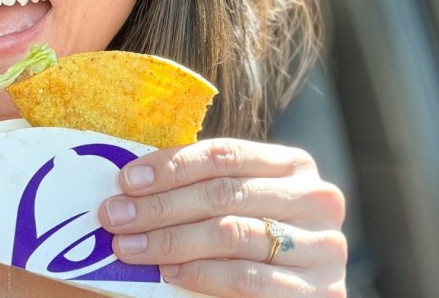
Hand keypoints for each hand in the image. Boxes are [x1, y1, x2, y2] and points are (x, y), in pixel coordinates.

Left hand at [98, 138, 346, 296]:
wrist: (295, 295)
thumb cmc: (256, 245)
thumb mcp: (238, 206)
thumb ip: (202, 191)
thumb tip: (132, 186)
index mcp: (294, 166)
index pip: (224, 155)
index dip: (171, 165)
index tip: (126, 180)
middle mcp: (316, 199)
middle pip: (223, 194)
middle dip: (160, 205)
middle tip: (116, 215)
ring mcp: (323, 247)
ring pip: (230, 234)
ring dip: (169, 241)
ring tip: (129, 247)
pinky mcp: (319, 291)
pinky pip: (244, 277)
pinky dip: (199, 273)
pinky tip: (167, 272)